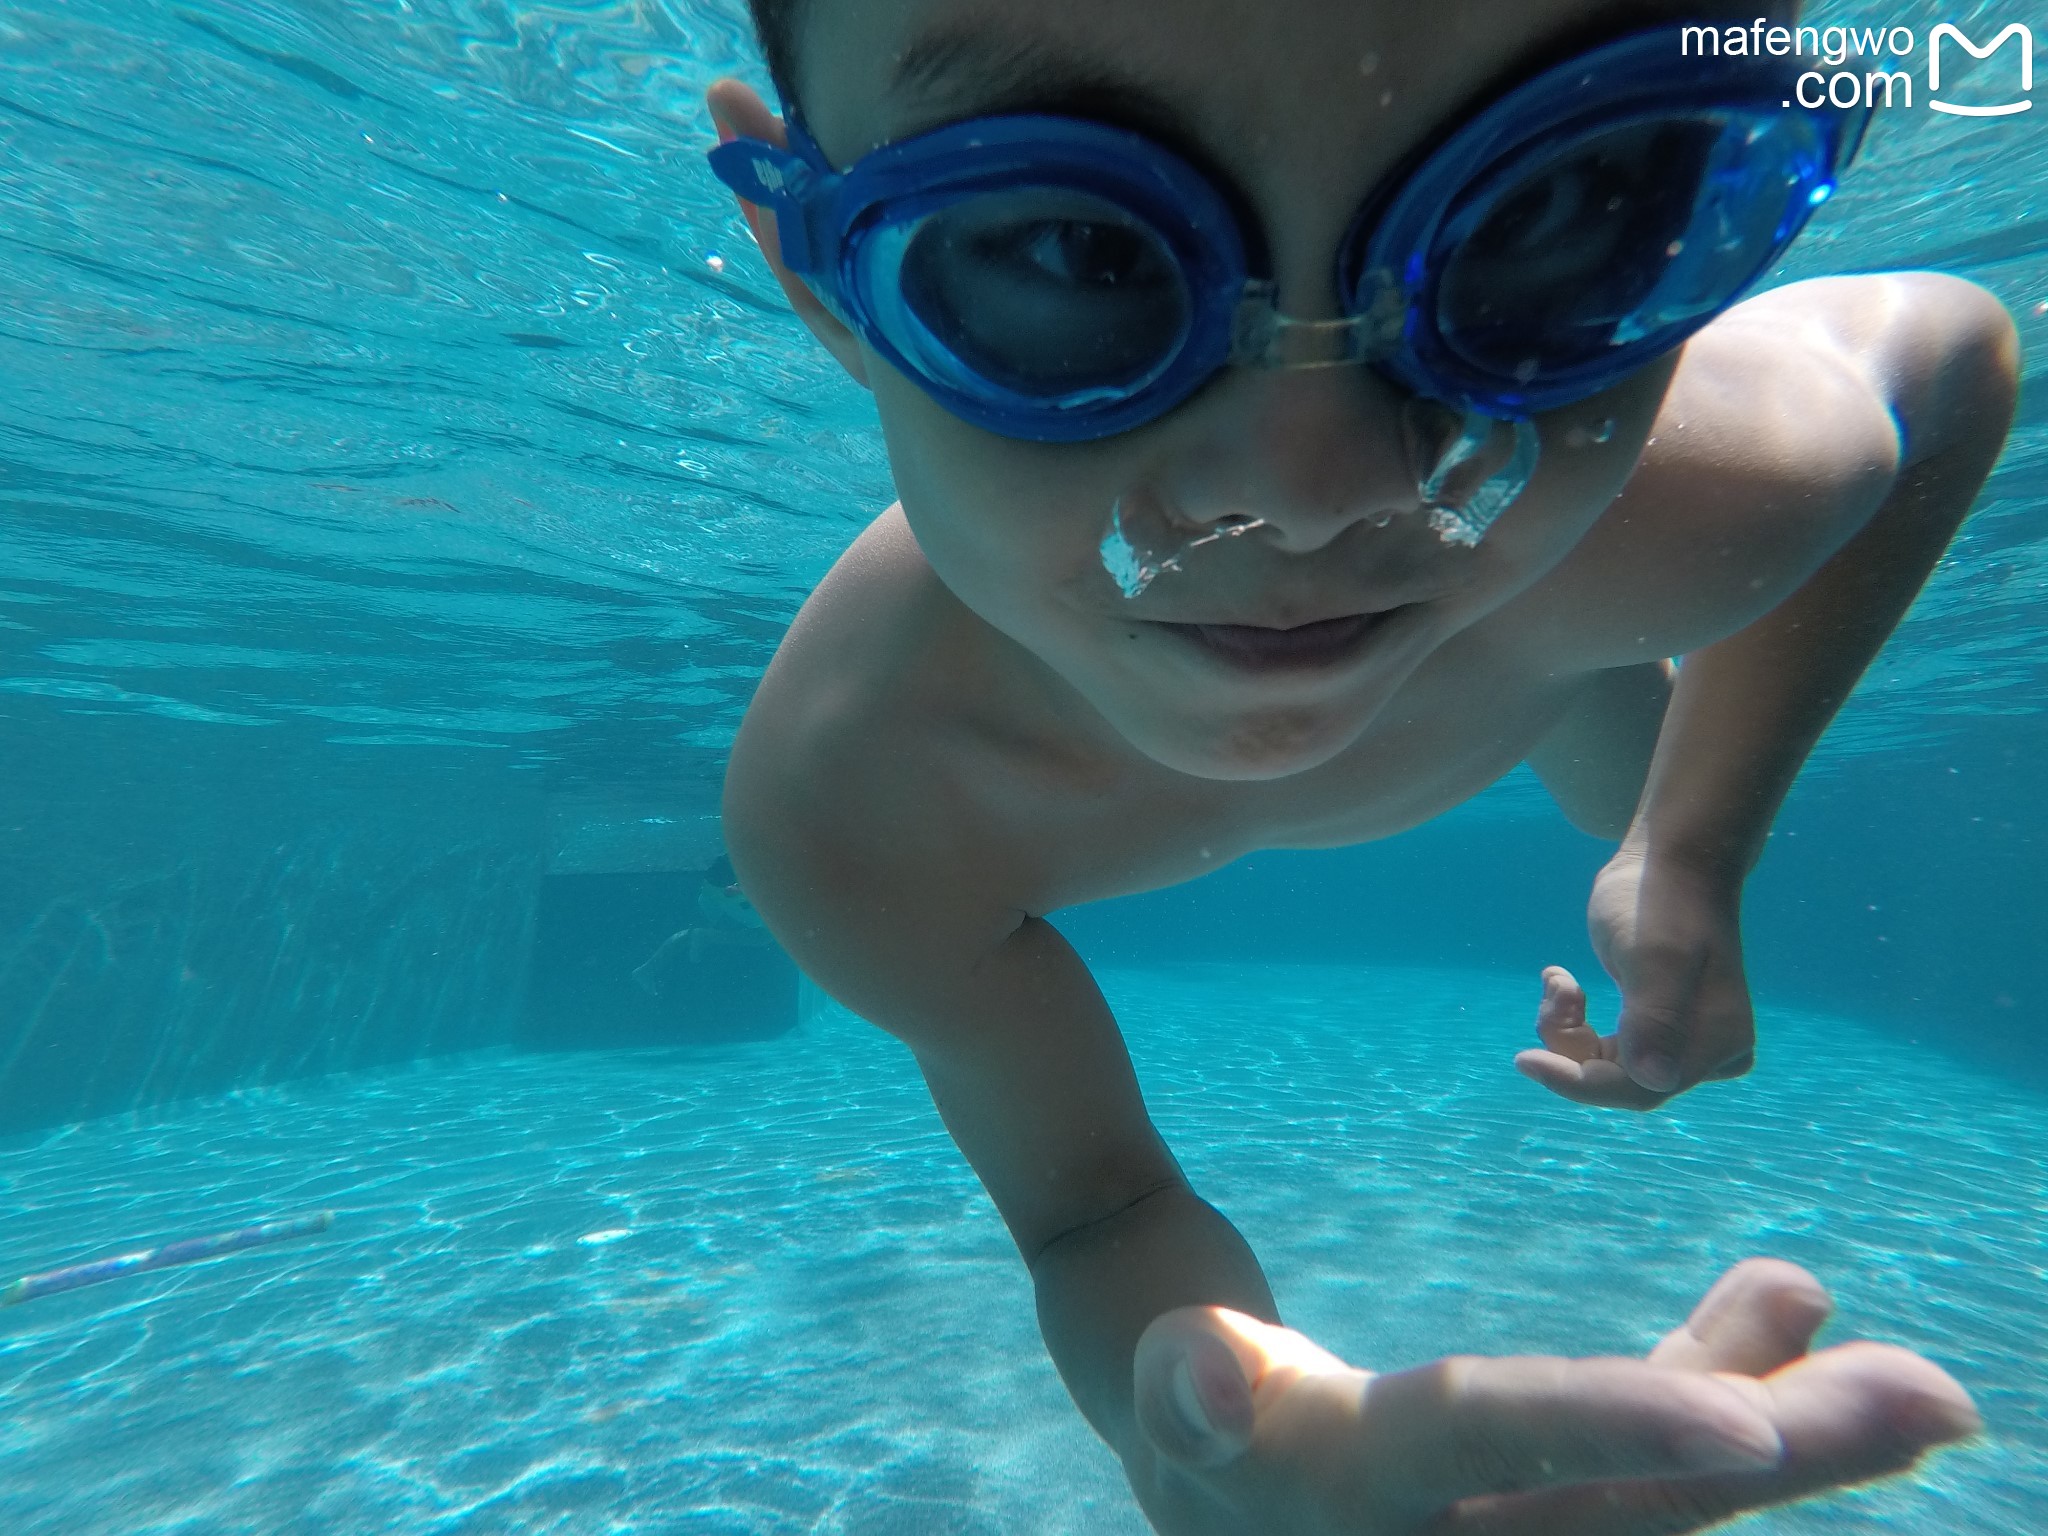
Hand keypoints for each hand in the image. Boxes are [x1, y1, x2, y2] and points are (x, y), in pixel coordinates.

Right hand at [1131, 1259, 1977, 1535]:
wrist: (1196, 1446)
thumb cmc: (1172, 1381)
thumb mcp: (1167, 1381)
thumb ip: (1186, 1385)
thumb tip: (1215, 1391)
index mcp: (1355, 1495)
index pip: (1500, 1448)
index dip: (1621, 1432)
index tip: (1752, 1426)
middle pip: (1627, 1502)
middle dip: (1780, 1454)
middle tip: (1927, 1396)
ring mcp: (1502, 1526)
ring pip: (1659, 1490)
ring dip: (1789, 1433)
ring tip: (1909, 1379)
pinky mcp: (1529, 1499)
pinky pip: (1634, 1459)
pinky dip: (1710, 1393)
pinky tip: (1785, 1320)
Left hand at [1517, 847, 1754, 1109]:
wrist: (1668, 864)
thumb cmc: (1661, 901)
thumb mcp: (1656, 956)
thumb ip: (1656, 1018)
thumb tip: (1656, 1080)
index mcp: (1719, 1041)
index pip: (1642, 1089)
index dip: (1580, 1082)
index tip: (1525, 1060)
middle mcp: (1709, 1051)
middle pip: (1619, 1081)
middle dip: (1572, 1044)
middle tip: (1558, 987)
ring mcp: (1681, 1040)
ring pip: (1603, 1065)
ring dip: (1567, 1028)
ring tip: (1560, 978)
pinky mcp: (1654, 1027)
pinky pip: (1601, 1048)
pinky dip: (1572, 1019)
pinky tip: (1561, 978)